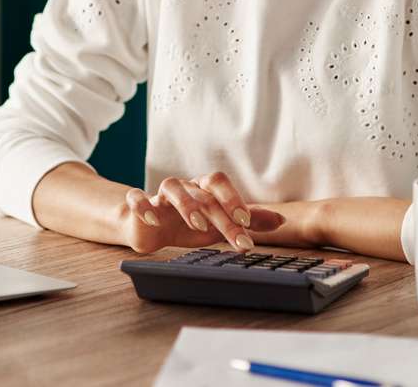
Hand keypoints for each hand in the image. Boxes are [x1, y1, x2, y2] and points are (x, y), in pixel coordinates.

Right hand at [122, 171, 284, 253]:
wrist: (149, 228)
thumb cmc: (187, 223)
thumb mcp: (220, 224)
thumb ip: (248, 221)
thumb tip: (282, 220)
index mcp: (203, 189)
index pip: (220, 185)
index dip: (233, 199)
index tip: (247, 224)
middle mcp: (184, 187)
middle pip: (202, 191)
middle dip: (221, 211)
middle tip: (237, 232)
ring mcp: (160, 195)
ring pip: (171, 187)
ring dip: (187, 203)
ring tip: (198, 225)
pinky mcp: (138, 206)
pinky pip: (136, 197)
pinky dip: (142, 204)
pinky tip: (151, 217)